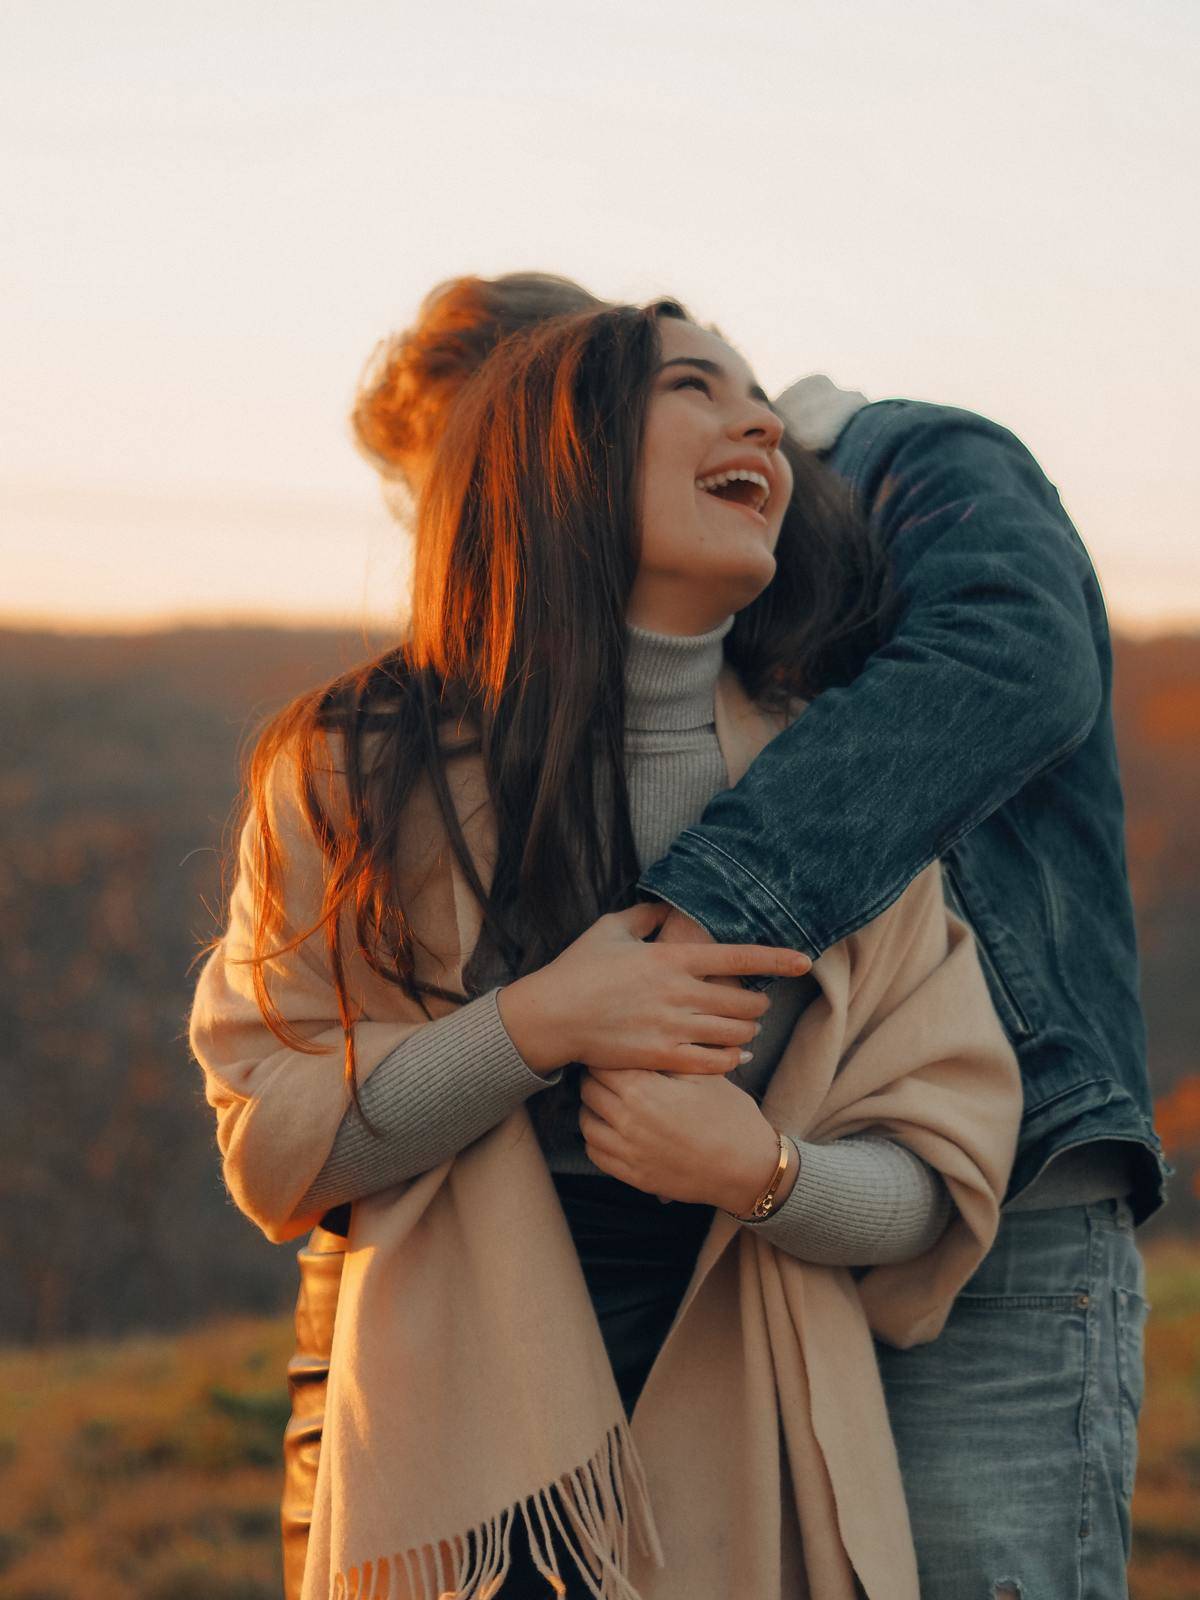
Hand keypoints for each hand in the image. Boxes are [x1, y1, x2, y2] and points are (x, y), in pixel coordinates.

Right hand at [498, 902, 808, 1076]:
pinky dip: (732, 1058)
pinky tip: (736, 1054)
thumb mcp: (611, 929)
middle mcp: (678, 993)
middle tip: (757, 1001)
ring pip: (734, 1032)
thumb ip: (646, 917)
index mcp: (671, 958)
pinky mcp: (662, 1057)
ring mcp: (672, 1028)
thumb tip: (668, 909)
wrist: (552, 1016)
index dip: (776, 958)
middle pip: (744, 1000)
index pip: (737, 956)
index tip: (804, 961)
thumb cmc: (579, 968)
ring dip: (747, 1028)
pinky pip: (715, 1062)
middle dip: (758, 1001)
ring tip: (746, 1025)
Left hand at [578, 1065, 786, 1213]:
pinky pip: (596, 1154)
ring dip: (592, 1108)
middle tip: (609, 1073)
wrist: (748, 1167)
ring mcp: (629, 1152)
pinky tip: (610, 1129)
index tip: (614, 1052)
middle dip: (596, 1078)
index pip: (601, 1064)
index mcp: (644, 1090)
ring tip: (607, 1100)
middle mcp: (628, 1121)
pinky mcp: (633, 1176)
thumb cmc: (730, 1116)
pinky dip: (596, 1139)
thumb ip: (668, 1057)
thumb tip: (640, 1041)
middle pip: (588, 1091)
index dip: (606, 1055)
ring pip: (586, 1123)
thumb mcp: (703, 1074)